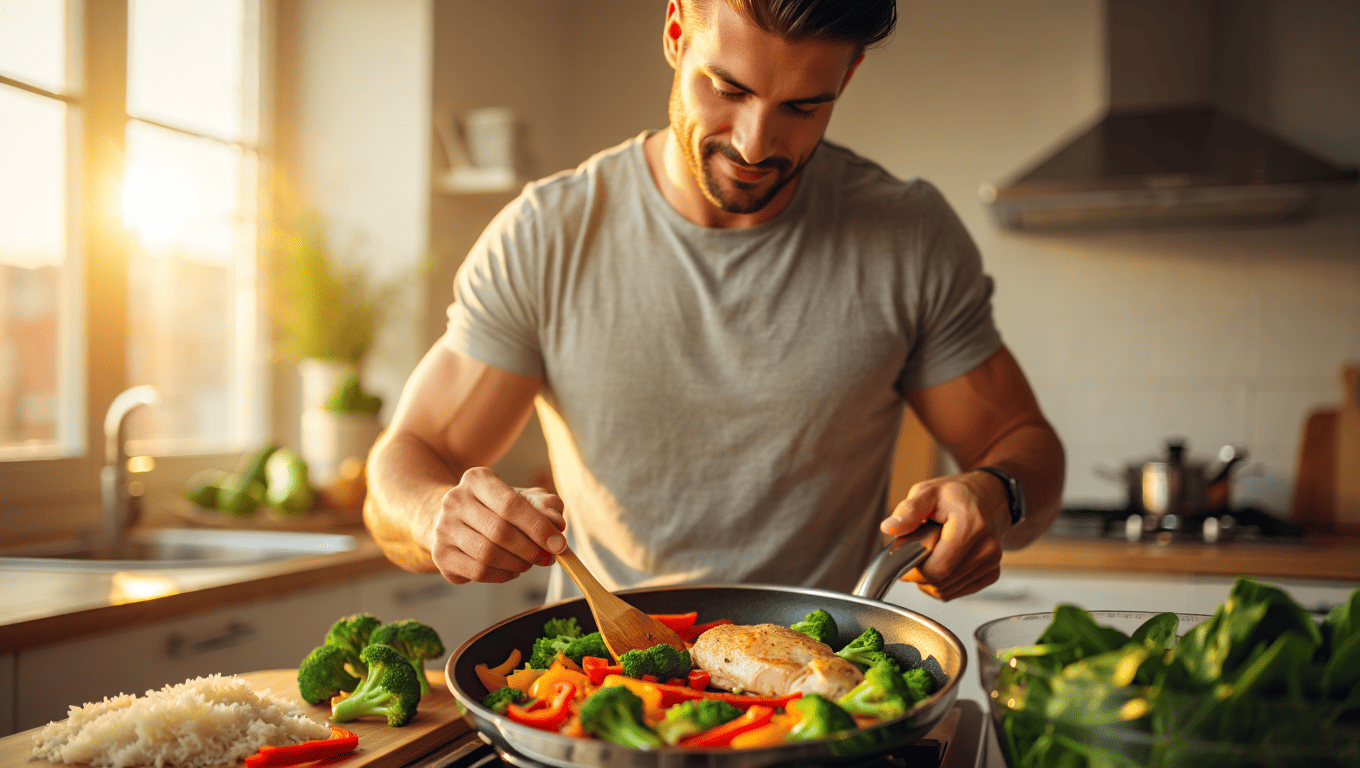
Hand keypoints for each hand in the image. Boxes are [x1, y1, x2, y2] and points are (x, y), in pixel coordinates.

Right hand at [423, 467, 566, 583]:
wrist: (454, 519)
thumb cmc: (496, 508)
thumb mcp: (523, 498)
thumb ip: (545, 506)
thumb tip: (558, 524)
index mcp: (477, 479)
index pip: (511, 504)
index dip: (538, 527)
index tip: (559, 544)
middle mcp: (455, 500)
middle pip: (500, 532)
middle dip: (531, 550)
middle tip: (548, 558)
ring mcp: (443, 528)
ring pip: (488, 555)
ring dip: (518, 564)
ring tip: (529, 563)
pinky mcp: (440, 555)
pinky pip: (478, 572)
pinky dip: (503, 575)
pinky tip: (512, 570)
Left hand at [879, 471, 1010, 600]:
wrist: (989, 498)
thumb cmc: (957, 495)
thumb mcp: (928, 492)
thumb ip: (908, 511)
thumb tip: (889, 528)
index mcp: (970, 527)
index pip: (936, 569)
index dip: (913, 569)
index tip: (903, 556)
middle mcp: (986, 548)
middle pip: (939, 582)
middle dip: (919, 571)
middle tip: (915, 550)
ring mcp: (991, 564)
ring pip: (946, 590)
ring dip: (930, 578)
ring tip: (931, 552)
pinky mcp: (991, 574)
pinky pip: (956, 591)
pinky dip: (942, 582)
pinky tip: (943, 560)